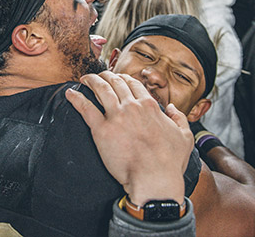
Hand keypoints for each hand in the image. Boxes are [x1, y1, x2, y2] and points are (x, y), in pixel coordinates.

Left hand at [66, 72, 192, 205]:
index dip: (123, 79)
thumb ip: (179, 118)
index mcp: (149, 106)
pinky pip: (86, 109)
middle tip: (99, 76)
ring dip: (91, 81)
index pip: (133, 84)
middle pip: (115, 83)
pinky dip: (76, 99)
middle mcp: (132, 106)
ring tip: (85, 79)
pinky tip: (70, 93)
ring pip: (101, 90)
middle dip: (105, 76)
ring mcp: (116, 117)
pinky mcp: (102, 130)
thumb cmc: (170, 162)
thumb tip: (171, 107)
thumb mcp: (184, 136)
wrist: (155, 178)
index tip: (118, 78)